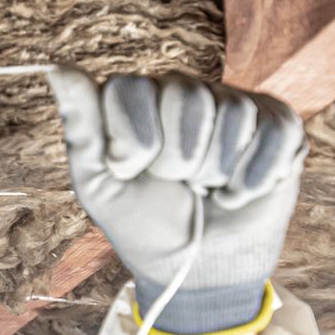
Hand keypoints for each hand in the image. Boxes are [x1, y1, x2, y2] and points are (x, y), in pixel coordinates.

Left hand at [47, 68, 304, 334]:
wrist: (198, 268)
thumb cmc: (143, 223)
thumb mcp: (99, 184)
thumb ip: (82, 127)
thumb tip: (57, 66)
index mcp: (136, 100)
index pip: (130, 88)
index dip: (132, 140)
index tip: (129, 172)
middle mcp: (184, 92)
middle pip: (187, 96)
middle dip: (178, 159)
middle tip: (177, 183)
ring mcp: (233, 104)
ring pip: (233, 113)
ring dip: (217, 171)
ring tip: (208, 189)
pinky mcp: (278, 124)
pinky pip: (275, 131)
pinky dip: (255, 177)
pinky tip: (238, 194)